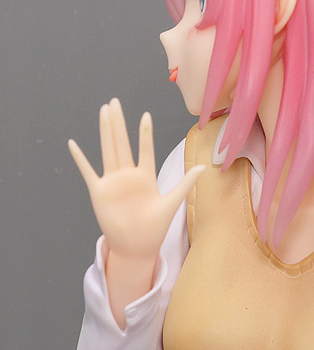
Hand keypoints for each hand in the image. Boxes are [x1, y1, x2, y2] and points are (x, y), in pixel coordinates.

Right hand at [68, 98, 203, 261]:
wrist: (137, 247)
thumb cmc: (155, 227)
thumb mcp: (172, 203)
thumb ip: (185, 183)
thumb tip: (204, 167)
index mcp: (146, 176)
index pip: (146, 149)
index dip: (145, 133)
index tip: (146, 115)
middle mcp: (128, 175)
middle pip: (122, 143)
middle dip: (119, 123)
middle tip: (114, 102)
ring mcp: (112, 182)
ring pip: (108, 150)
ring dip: (105, 131)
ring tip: (103, 112)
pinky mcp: (99, 192)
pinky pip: (88, 172)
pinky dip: (80, 159)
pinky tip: (73, 144)